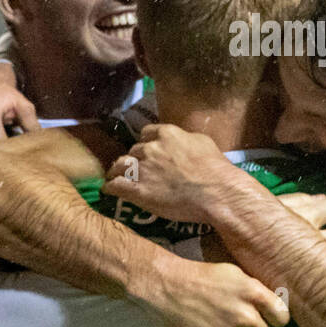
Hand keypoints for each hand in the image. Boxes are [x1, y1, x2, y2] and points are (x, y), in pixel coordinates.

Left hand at [103, 123, 239, 221]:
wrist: (216, 193)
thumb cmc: (215, 168)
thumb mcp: (202, 142)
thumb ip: (185, 139)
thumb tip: (181, 140)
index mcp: (166, 134)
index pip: (146, 133)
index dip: (146, 143)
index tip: (147, 151)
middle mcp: (150, 148)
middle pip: (133, 150)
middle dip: (135, 159)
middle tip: (138, 168)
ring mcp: (142, 169)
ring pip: (119, 165)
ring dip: (118, 171)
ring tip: (116, 177)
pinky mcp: (138, 191)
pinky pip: (116, 186)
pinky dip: (111, 186)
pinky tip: (109, 189)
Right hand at [146, 253, 289, 326]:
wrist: (167, 288)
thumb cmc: (202, 278)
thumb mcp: (236, 274)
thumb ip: (257, 292)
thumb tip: (274, 310)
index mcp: (253, 293)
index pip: (282, 318)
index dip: (275, 320)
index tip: (267, 319)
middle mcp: (244, 316)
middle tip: (236, 322)